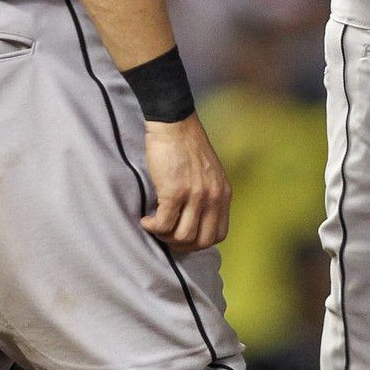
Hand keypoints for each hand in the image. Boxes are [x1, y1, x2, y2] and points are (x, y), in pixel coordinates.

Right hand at [141, 115, 231, 252]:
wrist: (174, 124)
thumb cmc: (186, 146)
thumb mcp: (209, 173)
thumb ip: (208, 196)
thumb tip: (195, 221)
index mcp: (223, 193)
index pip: (218, 235)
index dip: (199, 242)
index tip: (182, 236)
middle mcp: (213, 197)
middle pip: (200, 241)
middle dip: (181, 245)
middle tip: (165, 234)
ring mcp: (195, 195)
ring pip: (182, 237)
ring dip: (164, 236)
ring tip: (155, 224)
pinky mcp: (174, 192)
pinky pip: (163, 225)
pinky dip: (152, 227)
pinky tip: (146, 219)